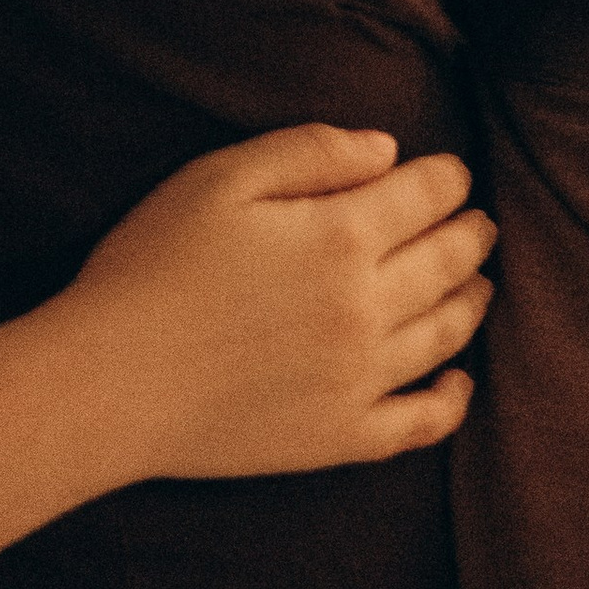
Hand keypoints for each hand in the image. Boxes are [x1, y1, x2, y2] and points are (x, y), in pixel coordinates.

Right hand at [38, 122, 490, 487]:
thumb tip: (387, 151)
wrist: (109, 381)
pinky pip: (424, 421)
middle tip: (478, 222)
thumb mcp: (217, 179)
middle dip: (470, 234)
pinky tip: (458, 379)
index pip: (425, 196)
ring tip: (478, 283)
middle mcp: (368, 308)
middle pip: (449, 262)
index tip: (450, 172)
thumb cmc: (150, 268)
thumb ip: (308, 151)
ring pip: (447, 333)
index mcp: (340, 237)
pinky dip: (453, 398)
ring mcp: (362, 379)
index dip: (446, 177)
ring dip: (472, 301)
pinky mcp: (343, 436)